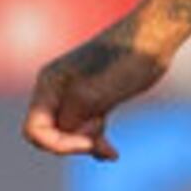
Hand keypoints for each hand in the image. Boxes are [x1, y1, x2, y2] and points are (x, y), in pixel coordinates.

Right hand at [24, 26, 167, 160]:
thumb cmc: (126, 59)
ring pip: (69, 133)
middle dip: (74, 142)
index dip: (58, 144)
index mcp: (49, 83)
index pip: (35, 130)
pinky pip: (84, 129)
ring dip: (87, 144)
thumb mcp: (94, 93)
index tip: (90, 143)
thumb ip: (72, 117)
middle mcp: (56, 89)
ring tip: (110, 148)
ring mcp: (75, 94)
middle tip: (101, 131)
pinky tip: (112, 152)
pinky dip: (95, 141)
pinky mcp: (94, 98)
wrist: (155, 37)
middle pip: (50, 134)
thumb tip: (63, 133)